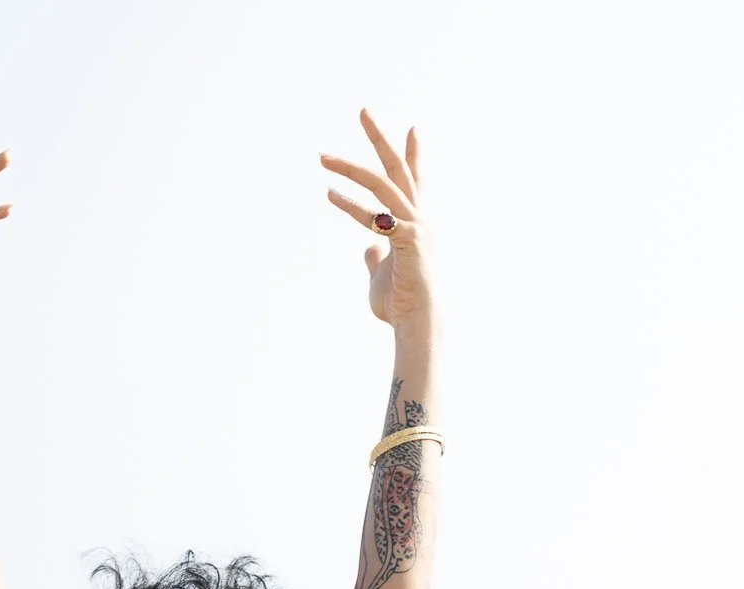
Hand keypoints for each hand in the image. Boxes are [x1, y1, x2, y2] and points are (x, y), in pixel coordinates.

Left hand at [321, 112, 433, 329]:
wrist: (416, 322)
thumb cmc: (401, 301)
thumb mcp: (382, 272)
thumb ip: (375, 255)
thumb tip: (368, 246)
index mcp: (417, 220)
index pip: (414, 180)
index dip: (414, 154)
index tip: (413, 128)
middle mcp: (420, 216)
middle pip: (398, 168)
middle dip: (380, 138)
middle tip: (363, 111)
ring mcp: (417, 225)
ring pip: (382, 185)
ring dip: (350, 168)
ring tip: (323, 158)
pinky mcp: (409, 239)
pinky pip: (375, 217)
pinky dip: (352, 205)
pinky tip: (330, 195)